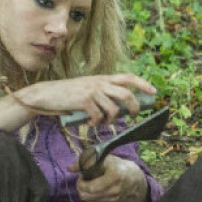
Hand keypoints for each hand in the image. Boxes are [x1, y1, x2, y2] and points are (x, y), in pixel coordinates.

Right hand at [21, 73, 155, 125]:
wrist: (47, 94)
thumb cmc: (68, 95)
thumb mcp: (88, 89)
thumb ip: (102, 95)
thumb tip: (120, 110)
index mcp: (102, 78)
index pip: (128, 77)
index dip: (143, 84)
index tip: (154, 92)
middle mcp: (100, 82)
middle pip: (127, 95)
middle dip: (134, 108)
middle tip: (132, 118)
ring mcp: (92, 91)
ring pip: (114, 109)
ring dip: (111, 120)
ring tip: (102, 122)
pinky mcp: (84, 101)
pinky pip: (99, 116)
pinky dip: (97, 123)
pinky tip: (90, 123)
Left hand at [74, 154, 148, 201]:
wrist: (132, 178)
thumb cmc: (115, 166)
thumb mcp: (103, 159)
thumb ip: (85, 162)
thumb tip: (69, 168)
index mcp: (114, 176)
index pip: (91, 187)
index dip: (81, 183)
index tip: (81, 176)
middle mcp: (115, 190)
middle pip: (88, 195)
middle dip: (80, 187)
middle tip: (82, 180)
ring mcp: (114, 199)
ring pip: (89, 200)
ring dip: (84, 192)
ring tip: (88, 183)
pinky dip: (90, 197)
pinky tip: (93, 189)